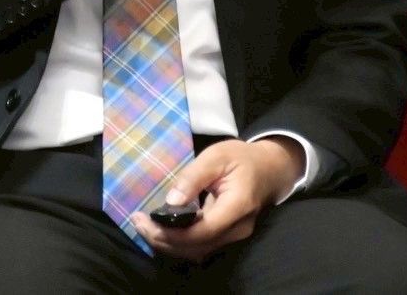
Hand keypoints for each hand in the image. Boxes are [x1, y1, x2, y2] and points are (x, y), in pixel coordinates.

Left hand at [130, 137, 304, 262]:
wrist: (269, 169)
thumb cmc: (242, 158)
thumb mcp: (216, 156)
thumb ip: (193, 177)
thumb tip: (171, 201)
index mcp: (237, 206)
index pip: (203, 231)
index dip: (173, 232)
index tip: (147, 221)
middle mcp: (237, 228)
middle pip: (197, 246)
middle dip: (164, 240)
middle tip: (137, 222)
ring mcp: (234, 235)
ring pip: (197, 251)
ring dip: (168, 243)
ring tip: (143, 226)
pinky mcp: (227, 236)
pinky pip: (200, 246)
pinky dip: (179, 242)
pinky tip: (161, 229)